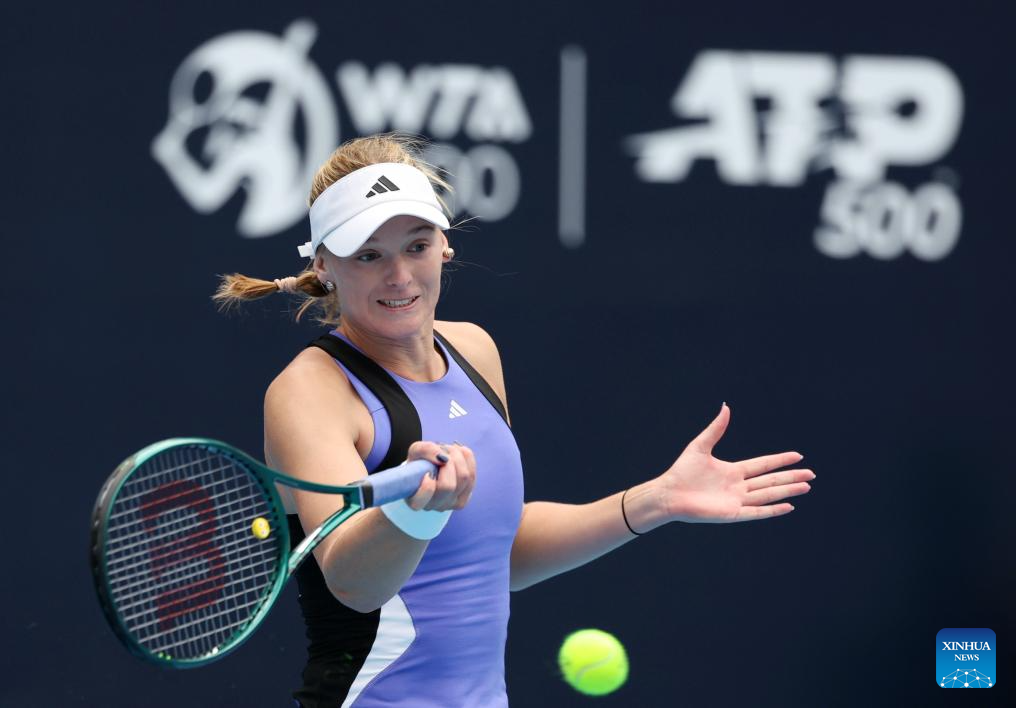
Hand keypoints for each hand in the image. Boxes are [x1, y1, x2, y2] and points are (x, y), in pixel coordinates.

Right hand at [405, 441, 476, 511]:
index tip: (427, 473)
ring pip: (463, 478)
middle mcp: (432, 506)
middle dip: (448, 461)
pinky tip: (458, 454)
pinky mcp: (464, 499)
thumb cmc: (421, 461)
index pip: (421, 501)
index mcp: (415, 500)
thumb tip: (443, 458)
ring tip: (449, 451)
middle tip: (442, 451)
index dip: (426, 487)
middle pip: (448, 486)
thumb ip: (425, 451)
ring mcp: (450, 505)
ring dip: (458, 457)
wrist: (432, 466)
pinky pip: (472, 475)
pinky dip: (466, 459)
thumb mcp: (416, 451)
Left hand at [656, 404, 813, 522]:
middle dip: (791, 477)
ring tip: (806, 487)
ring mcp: (737, 501)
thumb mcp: (700, 446)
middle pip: (771, 481)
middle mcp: (738, 487)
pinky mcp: (732, 514)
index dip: (780, 460)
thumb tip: (725, 407)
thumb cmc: (681, 471)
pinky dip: (773, 509)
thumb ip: (716, 429)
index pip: (763, 465)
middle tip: (811, 474)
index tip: (798, 456)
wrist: (668, 494)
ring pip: (768, 495)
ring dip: (787, 491)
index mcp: (733, 471)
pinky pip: (757, 511)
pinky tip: (789, 505)